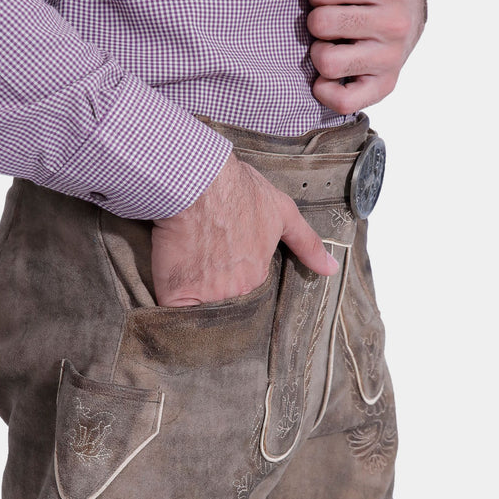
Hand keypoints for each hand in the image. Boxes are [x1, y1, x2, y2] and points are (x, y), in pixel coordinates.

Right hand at [151, 152, 337, 306]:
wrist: (198, 182)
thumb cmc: (238, 190)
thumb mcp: (282, 211)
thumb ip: (307, 243)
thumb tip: (331, 268)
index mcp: (257, 277)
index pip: (246, 295)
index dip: (231, 283)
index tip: (220, 268)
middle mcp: (235, 292)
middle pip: (222, 307)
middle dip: (213, 300)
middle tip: (201, 276)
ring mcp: (204, 296)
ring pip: (198, 315)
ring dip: (192, 307)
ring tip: (183, 285)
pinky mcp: (175, 294)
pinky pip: (171, 314)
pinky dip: (169, 312)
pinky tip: (166, 300)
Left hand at [296, 0, 425, 113]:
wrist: (408, 18)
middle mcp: (396, 23)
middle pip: (321, 24)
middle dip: (317, 21)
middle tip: (331, 22)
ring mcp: (391, 59)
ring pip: (327, 62)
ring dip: (319, 53)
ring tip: (333, 44)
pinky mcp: (383, 87)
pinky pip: (342, 101)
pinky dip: (326, 91)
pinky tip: (331, 75)